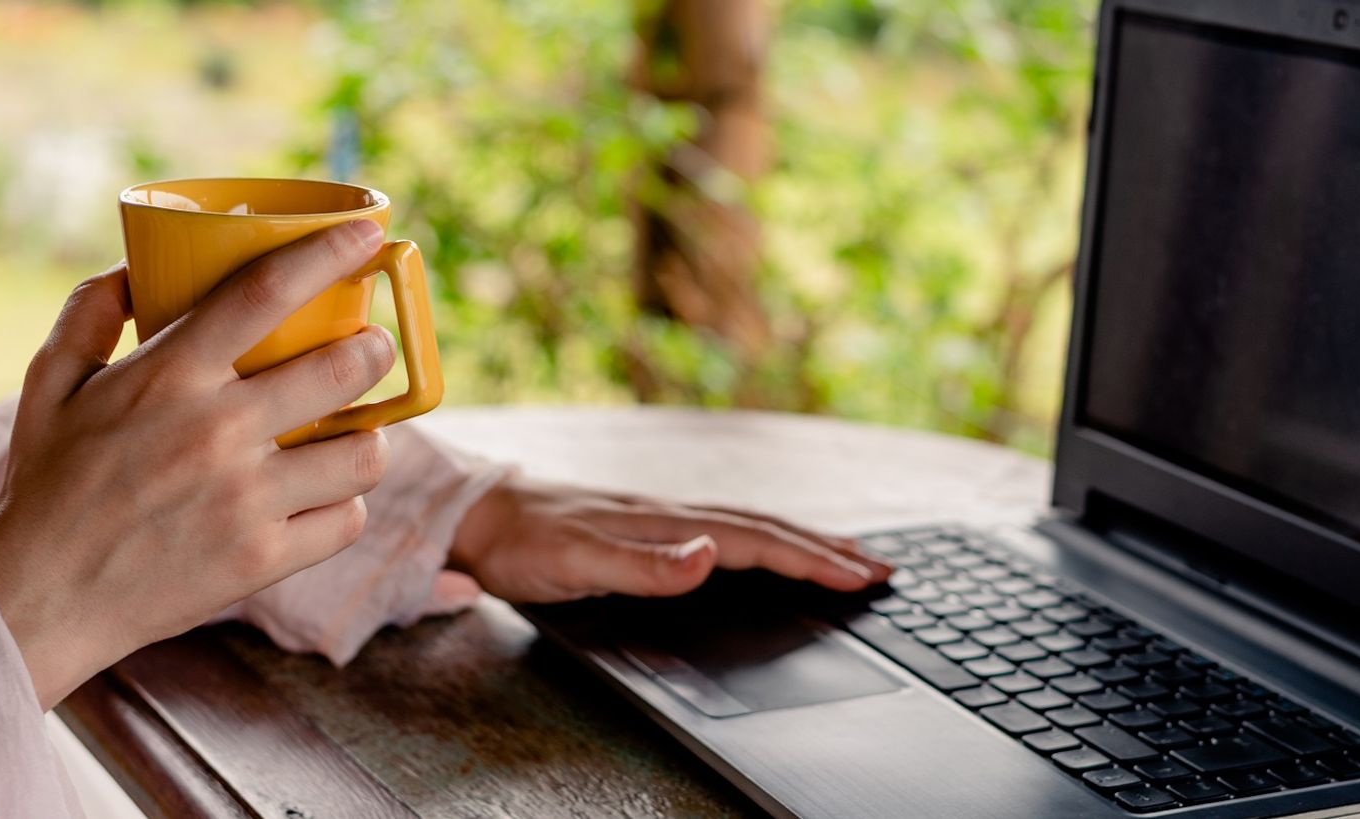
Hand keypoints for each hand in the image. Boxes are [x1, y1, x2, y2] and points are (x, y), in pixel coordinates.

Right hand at [0, 221, 397, 708]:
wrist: (37, 599)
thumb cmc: (48, 486)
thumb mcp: (49, 386)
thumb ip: (87, 315)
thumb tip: (133, 268)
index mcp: (168, 377)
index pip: (266, 292)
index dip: (328, 254)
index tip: (369, 233)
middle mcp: (216, 431)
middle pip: (342, 368)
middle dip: (374, 349)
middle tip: (372, 347)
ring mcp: (245, 499)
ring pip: (363, 452)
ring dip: (367, 437)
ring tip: (352, 434)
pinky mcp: (263, 559)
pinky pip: (347, 519)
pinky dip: (343, 506)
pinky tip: (324, 498)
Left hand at [446, 477, 893, 602]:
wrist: (477, 514)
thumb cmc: (523, 543)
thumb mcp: (576, 563)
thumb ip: (642, 566)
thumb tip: (708, 556)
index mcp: (667, 523)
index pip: (756, 542)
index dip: (812, 559)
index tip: (860, 576)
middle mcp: (674, 514)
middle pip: (768, 529)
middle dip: (828, 549)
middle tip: (882, 570)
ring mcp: (664, 517)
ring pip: (752, 527)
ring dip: (805, 542)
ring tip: (848, 556)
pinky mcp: (651, 525)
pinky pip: (727, 531)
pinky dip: (765, 540)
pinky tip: (769, 549)